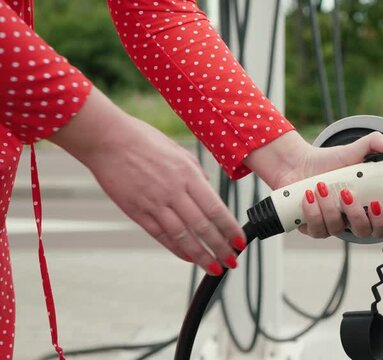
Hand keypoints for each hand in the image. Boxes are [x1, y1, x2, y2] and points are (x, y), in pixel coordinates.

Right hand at [49, 89, 244, 274]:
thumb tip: (208, 189)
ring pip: (183, 236)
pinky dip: (177, 249)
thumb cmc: (144, 140)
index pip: (216, 209)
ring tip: (214, 267)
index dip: (230, 229)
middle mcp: (174, 191)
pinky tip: (188, 257)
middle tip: (232, 261)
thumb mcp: (180, 152)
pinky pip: (161, 235)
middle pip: (203, 227)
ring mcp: (155, 203)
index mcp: (189, 175)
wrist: (108, 140)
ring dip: (201, 255)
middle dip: (221, 248)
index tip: (240, 241)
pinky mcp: (137, 211)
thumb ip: (196, 173)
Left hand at [245, 131, 382, 238]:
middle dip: (355, 214)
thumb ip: (375, 144)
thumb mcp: (353, 151)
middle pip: (362, 232)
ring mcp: (330, 224)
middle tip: (346, 193)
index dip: (381, 222)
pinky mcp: (311, 226)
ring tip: (321, 187)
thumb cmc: (327, 162)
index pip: (380, 226)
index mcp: (364, 206)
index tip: (376, 204)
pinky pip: (315, 229)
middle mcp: (349, 219)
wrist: (298, 163)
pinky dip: (312, 212)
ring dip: (329, 209)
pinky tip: (308, 196)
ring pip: (336, 229)